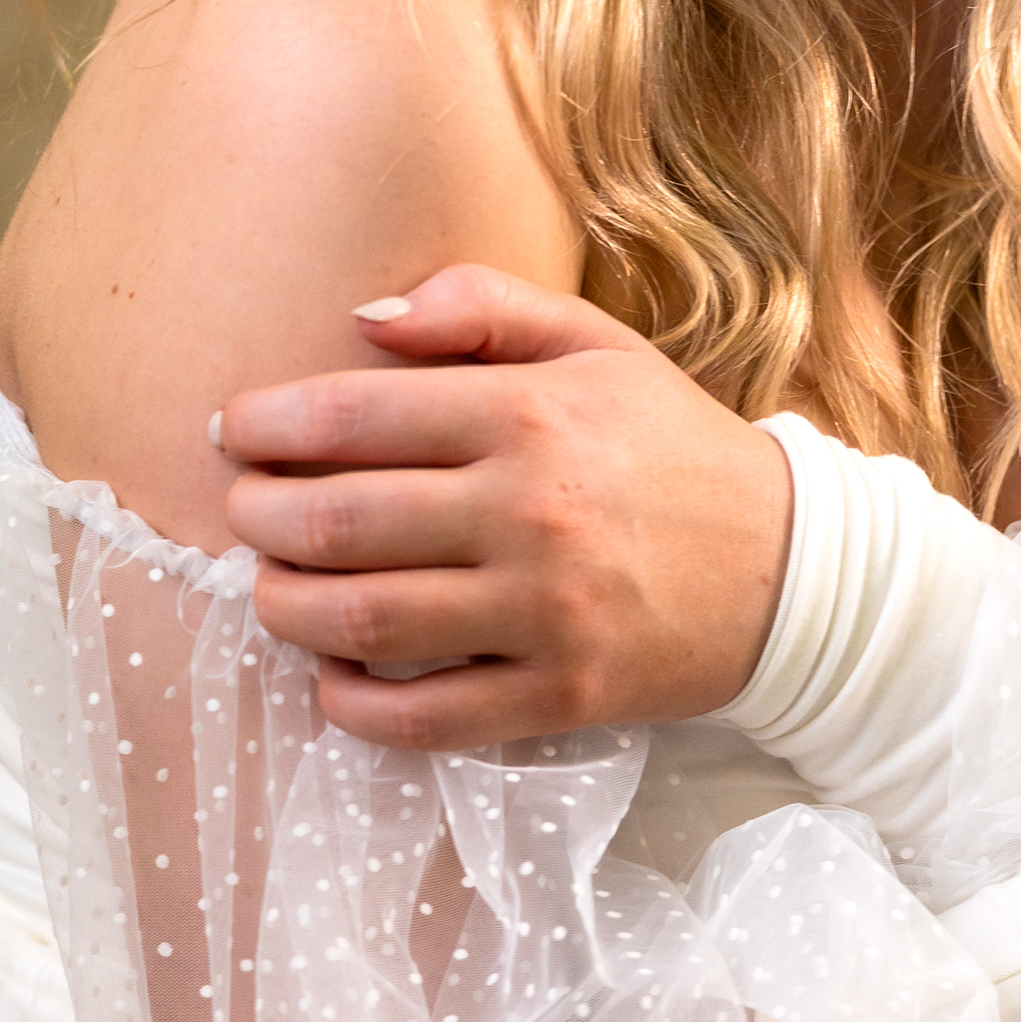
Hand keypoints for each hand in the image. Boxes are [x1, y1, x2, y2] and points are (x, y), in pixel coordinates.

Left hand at [214, 265, 792, 751]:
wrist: (788, 565)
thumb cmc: (668, 443)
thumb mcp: (592, 343)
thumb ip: (478, 305)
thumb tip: (363, 320)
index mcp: (528, 413)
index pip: (355, 417)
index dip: (269, 426)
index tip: (233, 432)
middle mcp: (528, 510)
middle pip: (339, 522)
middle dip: (258, 519)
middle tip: (238, 513)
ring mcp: (543, 612)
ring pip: (365, 621)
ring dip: (286, 609)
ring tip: (267, 590)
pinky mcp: (560, 697)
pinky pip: (426, 716)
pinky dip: (354, 706)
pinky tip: (330, 680)